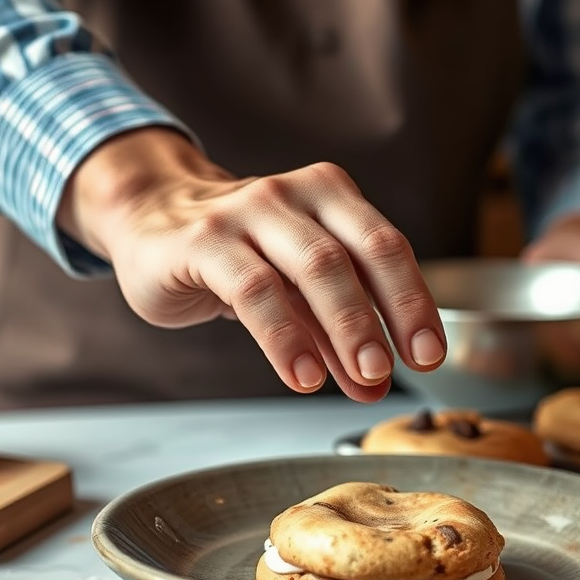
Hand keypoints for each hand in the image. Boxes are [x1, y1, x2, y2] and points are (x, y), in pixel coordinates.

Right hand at [56, 127, 446, 401]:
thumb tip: (375, 385)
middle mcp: (293, 194)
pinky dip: (286, 337)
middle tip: (396, 372)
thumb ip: (334, 334)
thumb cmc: (235, 256)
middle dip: (386, 317)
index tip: (429, 355)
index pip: (386, 247)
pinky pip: (255, 290)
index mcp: (329, 195)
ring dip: (345, 327)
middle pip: (356, 255)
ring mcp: (246, 212)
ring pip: (312, 267)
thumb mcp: (293, 290)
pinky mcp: (202, 241)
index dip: (414, 302)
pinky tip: (303, 373)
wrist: (150, 220)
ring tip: (362, 379)